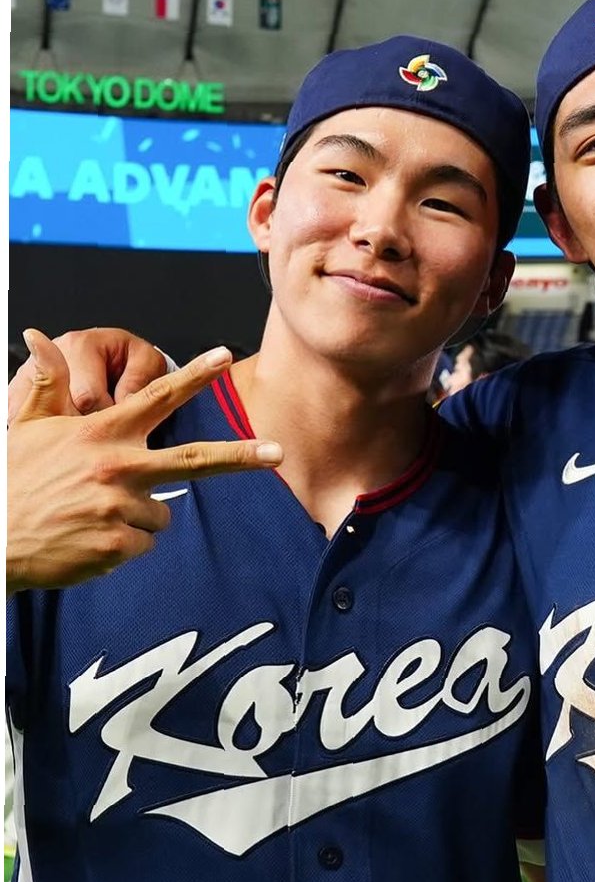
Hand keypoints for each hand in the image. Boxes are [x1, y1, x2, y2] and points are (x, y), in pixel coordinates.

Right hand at [8, 330, 282, 593]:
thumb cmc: (9, 479)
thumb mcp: (26, 425)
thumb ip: (47, 385)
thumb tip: (39, 336)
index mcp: (100, 431)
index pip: (157, 396)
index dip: (194, 374)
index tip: (225, 356)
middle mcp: (117, 465)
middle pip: (196, 459)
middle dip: (243, 455)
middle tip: (279, 453)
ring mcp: (121, 506)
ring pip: (161, 513)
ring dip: (136, 516)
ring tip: (90, 516)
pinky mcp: (119, 544)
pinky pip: (143, 543)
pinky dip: (122, 545)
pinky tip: (87, 539)